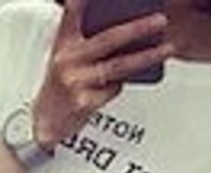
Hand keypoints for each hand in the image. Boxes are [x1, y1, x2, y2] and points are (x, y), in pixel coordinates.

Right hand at [32, 0, 172, 145]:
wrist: (44, 122)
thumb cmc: (60, 86)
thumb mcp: (66, 57)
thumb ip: (87, 41)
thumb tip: (126, 30)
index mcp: (63, 44)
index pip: (72, 14)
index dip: (83, 1)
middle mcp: (68, 59)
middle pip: (108, 39)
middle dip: (138, 29)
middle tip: (160, 21)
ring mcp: (76, 81)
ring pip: (119, 66)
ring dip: (147, 57)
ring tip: (167, 49)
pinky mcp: (84, 102)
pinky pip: (113, 89)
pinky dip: (120, 85)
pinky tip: (121, 83)